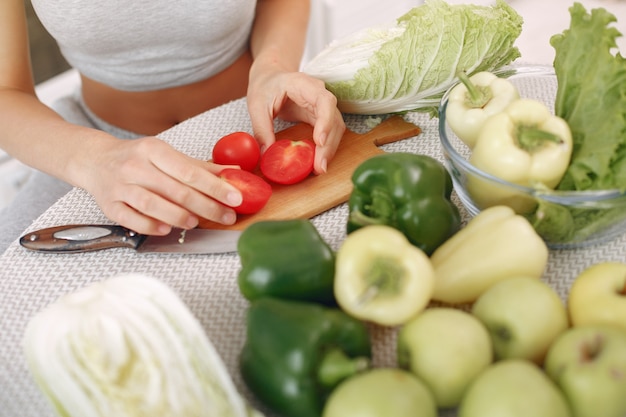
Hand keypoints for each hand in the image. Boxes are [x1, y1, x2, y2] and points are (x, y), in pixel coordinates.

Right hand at [79, 136, 242, 235]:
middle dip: (206, 206)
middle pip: (176, 190)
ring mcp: (120, 186)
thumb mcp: (166, 155)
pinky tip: (166, 229)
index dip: (215, 187)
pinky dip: (149, 225)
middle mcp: (135, 166)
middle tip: (226, 216)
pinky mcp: (108, 205)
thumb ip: (199, 166)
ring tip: (196, 223)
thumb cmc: (136, 158)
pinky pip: (130, 218)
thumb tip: (234, 172)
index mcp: (153, 150)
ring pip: (152, 204)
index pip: (190, 171)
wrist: (95, 160)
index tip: (235, 197)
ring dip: (177, 216)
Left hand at [247, 70, 345, 173]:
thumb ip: (262, 129)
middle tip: (319, 166)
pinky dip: (326, 148)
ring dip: (329, 149)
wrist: (271, 77)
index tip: (320, 141)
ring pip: (336, 128)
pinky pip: (330, 133)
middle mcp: (319, 94)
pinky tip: (318, 161)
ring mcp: (323, 106)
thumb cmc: (265, 86)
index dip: (325, 121)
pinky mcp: (321, 117)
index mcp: (303, 85)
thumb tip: (266, 155)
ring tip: (319, 168)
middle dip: (329, 144)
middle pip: (334, 119)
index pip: (324, 101)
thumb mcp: (257, 105)